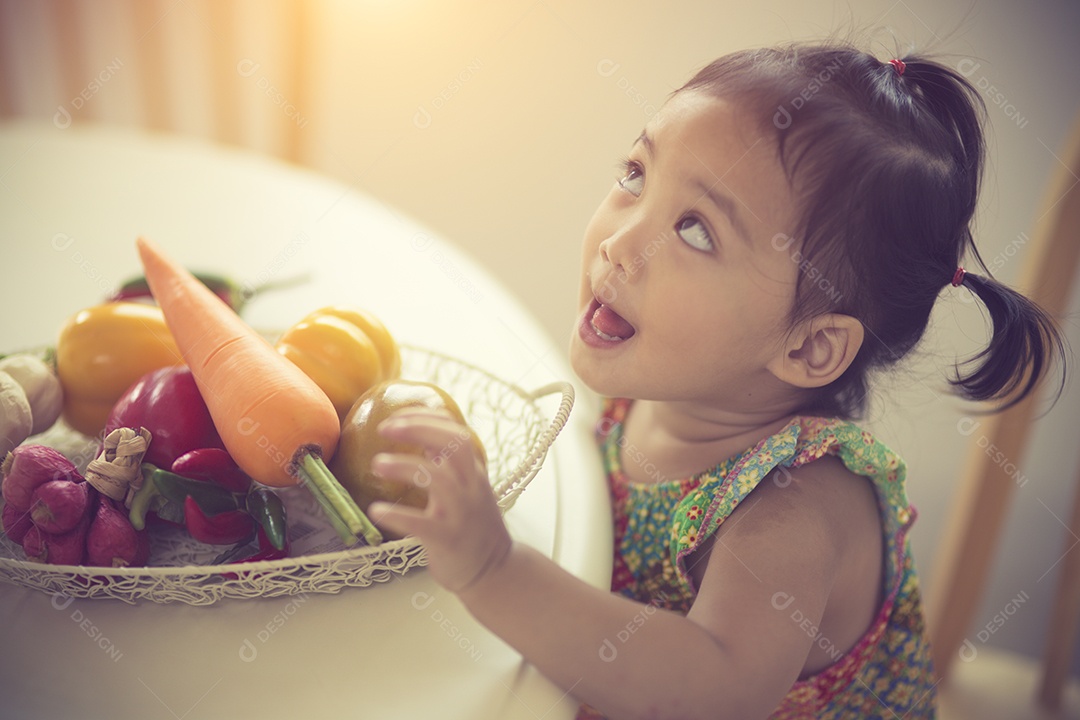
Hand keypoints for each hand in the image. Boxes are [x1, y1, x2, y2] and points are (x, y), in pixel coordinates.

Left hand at [367, 408, 511, 593]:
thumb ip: (450, 465)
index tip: (397, 416)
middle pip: (453, 444)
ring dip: (403, 465)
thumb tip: (424, 438)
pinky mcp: (447, 538)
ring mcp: (461, 512)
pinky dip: (396, 514)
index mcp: (473, 473)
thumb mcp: (468, 489)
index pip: (456, 432)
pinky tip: (376, 510)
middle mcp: (471, 487)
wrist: (494, 571)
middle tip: (385, 428)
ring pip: (437, 478)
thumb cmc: (474, 527)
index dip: (427, 419)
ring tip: (376, 464)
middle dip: (418, 429)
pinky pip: (420, 523)